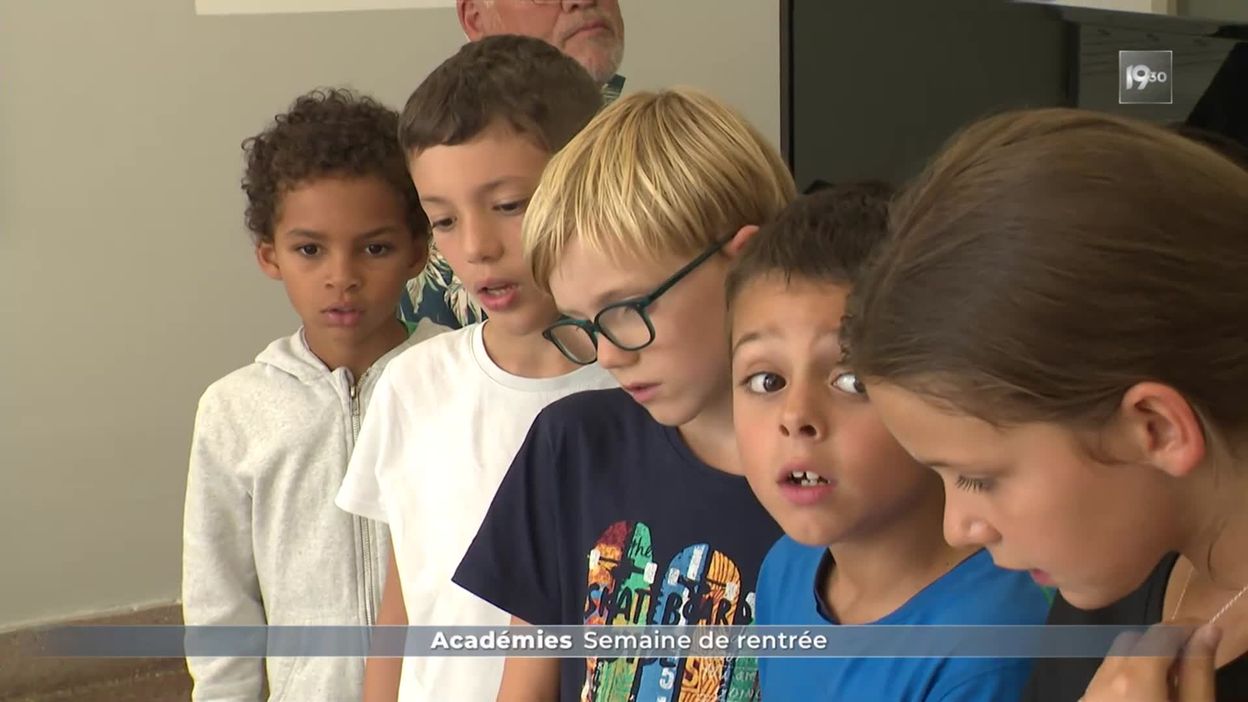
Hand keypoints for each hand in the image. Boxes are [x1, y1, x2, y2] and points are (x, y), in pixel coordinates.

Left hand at [1081, 621, 1219, 701]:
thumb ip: (1197, 672)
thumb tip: (1207, 630)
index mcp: (1134, 678)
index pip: (1160, 633)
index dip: (1184, 628)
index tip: (1204, 631)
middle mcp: (1103, 678)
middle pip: (1133, 641)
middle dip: (1161, 645)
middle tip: (1187, 663)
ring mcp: (1088, 692)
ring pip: (1115, 659)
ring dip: (1140, 661)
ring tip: (1167, 684)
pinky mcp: (1083, 701)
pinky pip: (1102, 679)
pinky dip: (1123, 679)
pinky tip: (1143, 697)